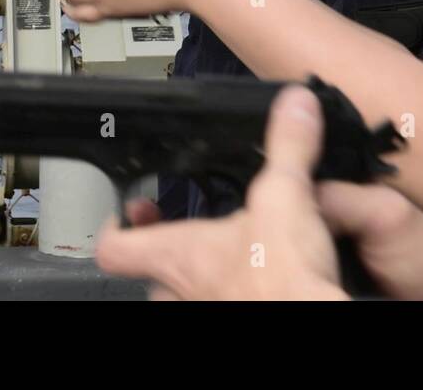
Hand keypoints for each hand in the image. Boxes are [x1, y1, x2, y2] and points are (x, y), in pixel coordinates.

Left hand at [94, 86, 422, 300]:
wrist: (307, 317)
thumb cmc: (277, 282)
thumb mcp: (285, 196)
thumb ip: (287, 147)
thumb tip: (295, 105)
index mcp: (180, 253)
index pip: (115, 247)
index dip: (116, 227)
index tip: (129, 208)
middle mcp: (183, 290)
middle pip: (154, 271)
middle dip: (173, 248)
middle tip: (192, 228)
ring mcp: (208, 308)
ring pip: (186, 293)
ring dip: (203, 272)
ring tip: (232, 251)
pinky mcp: (240, 314)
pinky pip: (225, 300)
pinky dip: (238, 289)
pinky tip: (264, 276)